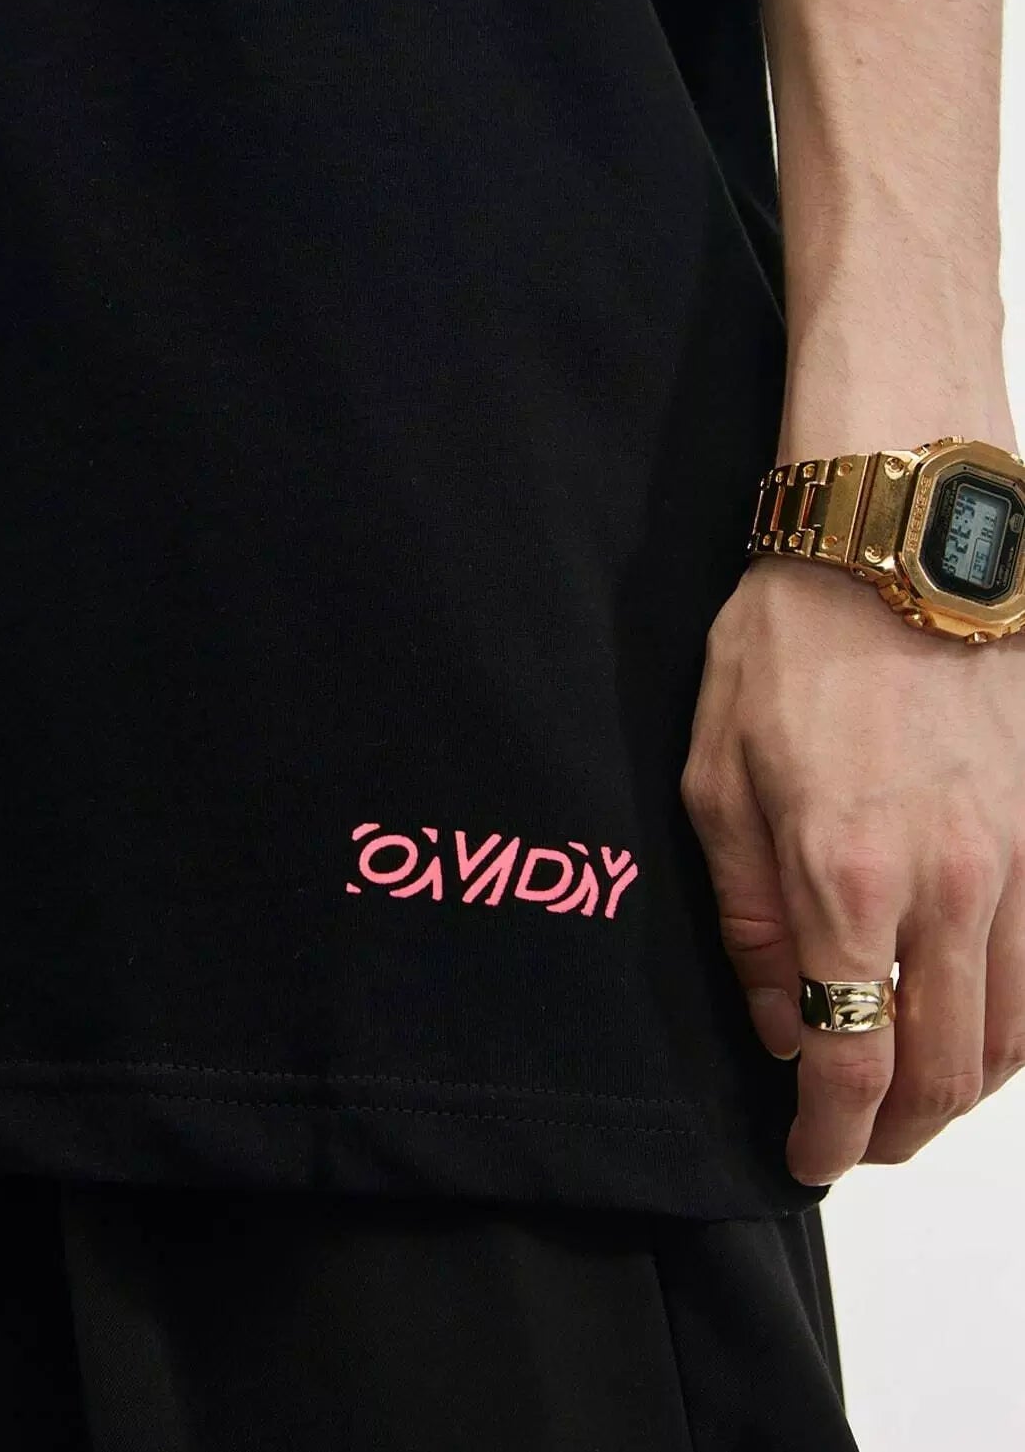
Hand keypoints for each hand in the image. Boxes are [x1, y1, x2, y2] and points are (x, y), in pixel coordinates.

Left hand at [680, 557, 1024, 1186]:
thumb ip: (745, 918)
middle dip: (896, 1131)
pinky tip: (972, 1027)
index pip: (852, 1058)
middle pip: (943, 1068)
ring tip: (909, 1100)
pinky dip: (1013, 1028)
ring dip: (958, 1091)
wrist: (897, 552)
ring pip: (1010, 1036)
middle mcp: (948, 885)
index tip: (808, 1158)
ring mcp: (1015, 863)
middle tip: (858, 1144)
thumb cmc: (791, 648)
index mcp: (844, 876)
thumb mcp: (716, 779)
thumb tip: (778, 1021)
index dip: (831, 1133)